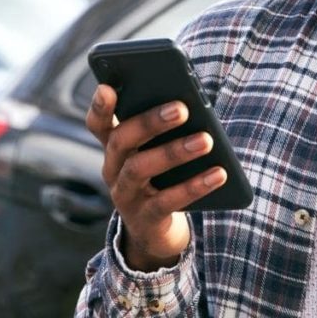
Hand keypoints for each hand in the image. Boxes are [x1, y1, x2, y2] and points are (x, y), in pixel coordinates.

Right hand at [86, 84, 226, 270]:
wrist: (156, 230)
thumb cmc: (161, 176)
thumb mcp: (156, 151)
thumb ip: (163, 129)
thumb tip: (191, 106)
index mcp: (114, 146)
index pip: (98, 123)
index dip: (99, 107)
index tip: (107, 88)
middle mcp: (113, 169)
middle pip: (121, 140)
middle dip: (150, 122)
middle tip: (181, 108)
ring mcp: (125, 195)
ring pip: (140, 168)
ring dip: (174, 152)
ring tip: (206, 140)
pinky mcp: (145, 219)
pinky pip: (167, 201)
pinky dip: (194, 186)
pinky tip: (218, 174)